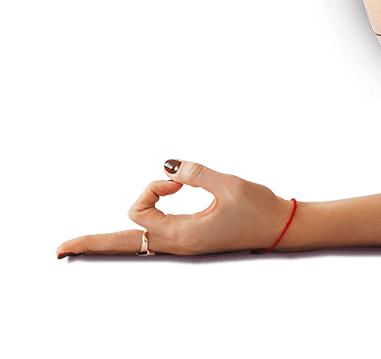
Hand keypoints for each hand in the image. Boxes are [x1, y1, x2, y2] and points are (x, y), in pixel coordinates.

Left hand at [56, 159, 295, 257]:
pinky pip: (155, 238)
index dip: (151, 190)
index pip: (139, 215)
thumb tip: (169, 167)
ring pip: (141, 240)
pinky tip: (132, 229)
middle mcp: (178, 246)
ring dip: (126, 227)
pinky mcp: (192, 243)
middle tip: (59, 252)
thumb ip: (197, 172)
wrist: (283, 230)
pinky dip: (143, 228)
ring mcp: (184, 247)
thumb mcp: (229, 184)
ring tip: (85, 244)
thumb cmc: (260, 207)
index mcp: (183, 236)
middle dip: (92, 246)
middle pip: (127, 243)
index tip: (179, 180)